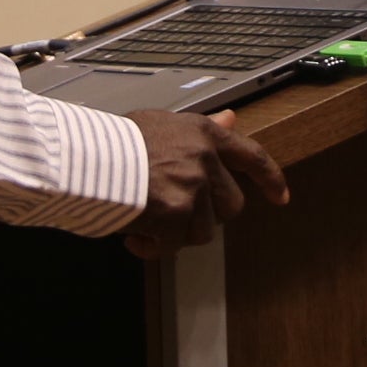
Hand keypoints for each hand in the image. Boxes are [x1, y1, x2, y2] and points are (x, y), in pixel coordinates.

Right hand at [122, 109, 289, 256]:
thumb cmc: (114, 141)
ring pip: (202, 231)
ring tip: (147, 220)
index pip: (254, 157)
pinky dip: (153, 247)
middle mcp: (205, 160)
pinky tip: (134, 235)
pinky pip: (174, 246)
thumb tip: (231, 119)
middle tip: (175, 213)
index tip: (280, 197)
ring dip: (176, 233)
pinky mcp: (176, 215)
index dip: (271, 179)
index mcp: (205, 135)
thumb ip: (202, 128)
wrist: (86, 158)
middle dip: (206, 215)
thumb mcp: (163, 123)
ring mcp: (193, 188)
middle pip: (230, 205)